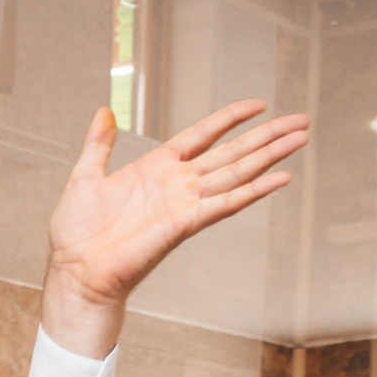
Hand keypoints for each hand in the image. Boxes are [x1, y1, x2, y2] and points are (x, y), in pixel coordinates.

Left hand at [41, 100, 308, 356]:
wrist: (75, 272)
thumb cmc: (77, 234)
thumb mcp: (84, 177)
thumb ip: (98, 145)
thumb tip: (103, 112)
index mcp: (156, 168)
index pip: (203, 134)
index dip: (230, 118)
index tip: (258, 104)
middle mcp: (177, 184)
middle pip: (232, 152)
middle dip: (267, 136)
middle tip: (302, 121)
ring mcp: (184, 203)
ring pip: (237, 172)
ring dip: (270, 155)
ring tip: (301, 138)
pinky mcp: (185, 224)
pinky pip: (226, 203)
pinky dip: (253, 191)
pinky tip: (280, 178)